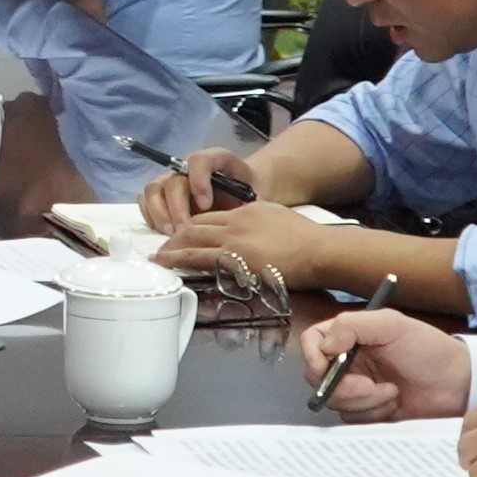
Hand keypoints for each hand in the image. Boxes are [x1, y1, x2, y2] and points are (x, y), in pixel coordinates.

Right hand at [135, 147, 261, 232]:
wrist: (244, 192)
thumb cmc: (249, 193)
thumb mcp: (258, 194)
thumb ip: (248, 201)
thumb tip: (236, 217)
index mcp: (214, 161)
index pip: (199, 161)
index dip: (198, 180)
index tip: (206, 205)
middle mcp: (187, 168)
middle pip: (173, 181)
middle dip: (177, 207)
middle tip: (184, 230)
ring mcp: (171, 181)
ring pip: (153, 190)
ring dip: (159, 213)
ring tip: (171, 234)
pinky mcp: (160, 195)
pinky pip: (145, 201)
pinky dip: (151, 216)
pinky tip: (163, 232)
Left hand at [158, 195, 346, 280]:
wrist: (319, 249)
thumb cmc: (308, 241)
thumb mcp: (280, 221)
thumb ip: (261, 226)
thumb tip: (254, 239)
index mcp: (248, 211)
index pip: (211, 216)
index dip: (193, 224)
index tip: (183, 234)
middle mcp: (235, 221)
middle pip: (196, 225)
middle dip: (176, 236)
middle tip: (161, 247)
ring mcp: (233, 240)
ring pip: (192, 240)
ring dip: (171, 249)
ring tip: (157, 258)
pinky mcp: (234, 259)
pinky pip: (199, 259)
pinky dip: (180, 261)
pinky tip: (168, 265)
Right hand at [297, 307, 468, 418]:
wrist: (458, 384)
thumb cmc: (430, 350)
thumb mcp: (393, 325)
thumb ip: (353, 326)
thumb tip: (325, 345)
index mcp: (350, 337)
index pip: (313, 343)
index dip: (312, 357)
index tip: (327, 367)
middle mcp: (349, 362)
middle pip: (318, 378)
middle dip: (344, 386)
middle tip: (372, 385)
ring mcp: (357, 389)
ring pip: (336, 402)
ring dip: (365, 401)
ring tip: (393, 392)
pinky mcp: (368, 412)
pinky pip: (353, 419)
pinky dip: (373, 413)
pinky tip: (394, 404)